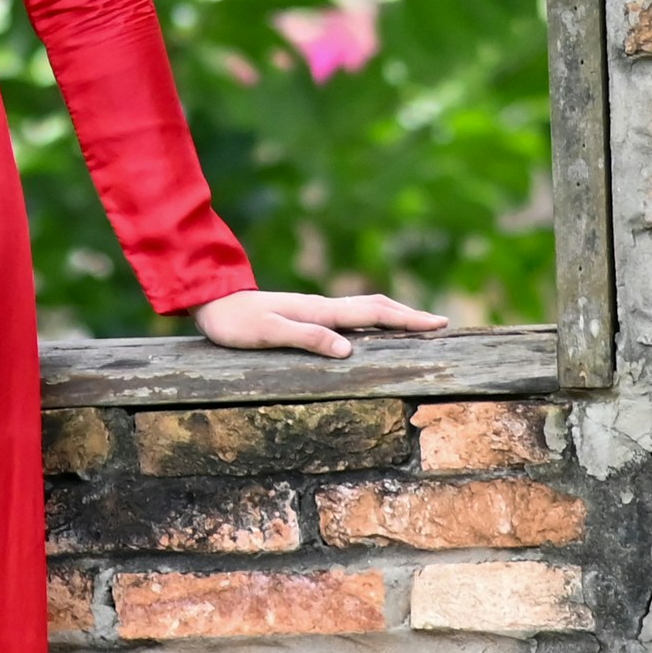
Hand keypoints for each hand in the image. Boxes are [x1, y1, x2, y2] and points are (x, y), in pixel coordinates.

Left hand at [192, 288, 446, 358]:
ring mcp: (315, 309)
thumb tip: (348, 351)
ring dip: (393, 315)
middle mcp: (323, 307)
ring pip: (364, 309)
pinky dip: (371, 320)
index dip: (407, 320)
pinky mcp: (306, 314)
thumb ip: (306, 339)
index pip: (373, 315)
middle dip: (409, 317)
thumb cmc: (236, 322)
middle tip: (440, 325)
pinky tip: (371, 330)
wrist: (212, 301)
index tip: (438, 325)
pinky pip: (349, 316)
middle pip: (376, 308)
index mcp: (320, 312)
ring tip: (416, 325)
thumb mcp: (268, 333)